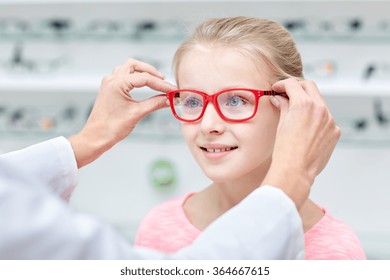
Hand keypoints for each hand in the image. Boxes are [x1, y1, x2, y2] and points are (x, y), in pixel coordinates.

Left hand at [69, 58, 176, 167]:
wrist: (96, 138)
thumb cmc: (112, 128)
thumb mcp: (137, 113)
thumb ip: (155, 103)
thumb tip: (170, 100)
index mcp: (117, 83)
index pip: (145, 78)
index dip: (162, 84)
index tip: (173, 91)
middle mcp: (112, 79)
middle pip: (135, 65)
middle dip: (151, 72)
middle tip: (164, 82)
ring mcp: (109, 83)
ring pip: (128, 69)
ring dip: (142, 72)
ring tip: (155, 81)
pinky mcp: (109, 89)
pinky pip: (123, 77)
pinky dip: (135, 78)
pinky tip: (143, 86)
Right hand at [263, 78, 340, 208]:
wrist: (295, 171)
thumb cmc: (285, 151)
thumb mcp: (281, 124)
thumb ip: (282, 107)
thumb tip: (278, 99)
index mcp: (304, 104)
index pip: (293, 84)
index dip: (282, 84)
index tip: (277, 89)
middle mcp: (320, 109)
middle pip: (309, 87)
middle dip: (297, 87)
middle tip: (287, 94)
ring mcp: (330, 120)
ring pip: (319, 102)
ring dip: (308, 102)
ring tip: (296, 111)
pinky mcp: (334, 132)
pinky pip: (326, 118)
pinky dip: (316, 118)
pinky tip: (306, 127)